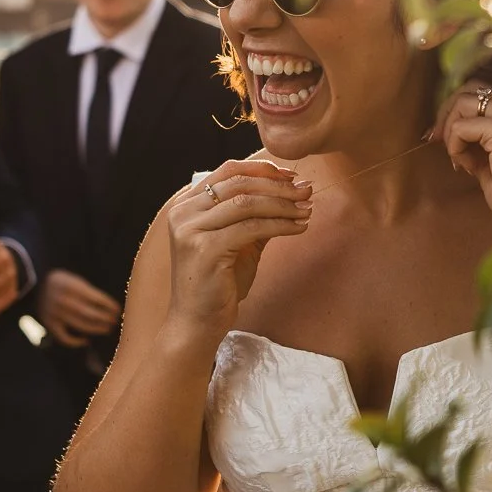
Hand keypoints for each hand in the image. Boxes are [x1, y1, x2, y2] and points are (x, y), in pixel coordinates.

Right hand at [40, 269, 121, 347]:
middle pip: (91, 314)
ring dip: (97, 329)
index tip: (118, 310)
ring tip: (107, 329)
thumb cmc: (62, 283)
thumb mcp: (74, 280)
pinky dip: (76, 342)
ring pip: (81, 326)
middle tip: (115, 321)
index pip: (97, 299)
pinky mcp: (50, 324)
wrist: (35, 285)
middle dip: (106, 318)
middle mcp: (64, 301)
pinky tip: (86, 340)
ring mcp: (56, 314)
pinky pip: (65, 338)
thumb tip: (109, 307)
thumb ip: (89, 292)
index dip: (110, 306)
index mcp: (72, 287)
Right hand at [165, 160, 311, 342]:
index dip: (263, 169)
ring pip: (247, 202)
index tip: (291, 176)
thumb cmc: (218, 283)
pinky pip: (251, 227)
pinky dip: (280, 224)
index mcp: (187, 204)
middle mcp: (183, 212)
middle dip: (278, 185)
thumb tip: (291, 191)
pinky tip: (298, 227)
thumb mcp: (238, 241)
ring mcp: (191, 230)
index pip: (228, 171)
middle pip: (239, 183)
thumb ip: (255, 216)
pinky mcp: (205, 249)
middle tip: (306, 191)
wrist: (197, 322)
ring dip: (283, 203)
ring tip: (307, 208)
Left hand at [434, 85, 491, 223]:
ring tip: (459, 159)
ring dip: (450, 131)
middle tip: (435, 139)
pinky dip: (455, 147)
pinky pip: (461, 127)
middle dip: (446, 113)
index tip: (442, 136)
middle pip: (470, 89)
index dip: (456, 109)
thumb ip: (476, 137)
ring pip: (463, 103)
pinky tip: (467, 168)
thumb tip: (444, 126)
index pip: (481, 90)